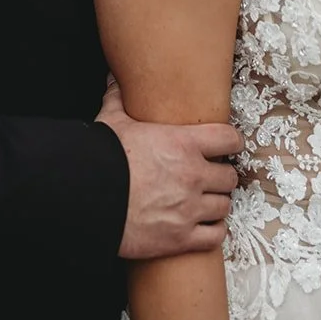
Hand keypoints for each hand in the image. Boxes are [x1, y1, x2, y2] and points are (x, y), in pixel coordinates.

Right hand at [96, 80, 241, 259]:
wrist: (89, 201)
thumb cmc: (102, 161)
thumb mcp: (112, 123)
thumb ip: (119, 100)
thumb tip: (114, 81)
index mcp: (183, 144)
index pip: (229, 138)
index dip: (231, 141)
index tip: (228, 145)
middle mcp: (193, 176)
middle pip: (229, 177)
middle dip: (222, 176)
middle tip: (211, 176)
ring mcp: (189, 209)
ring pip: (224, 206)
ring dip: (216, 204)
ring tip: (207, 202)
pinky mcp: (181, 238)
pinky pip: (214, 236)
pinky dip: (213, 232)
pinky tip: (205, 227)